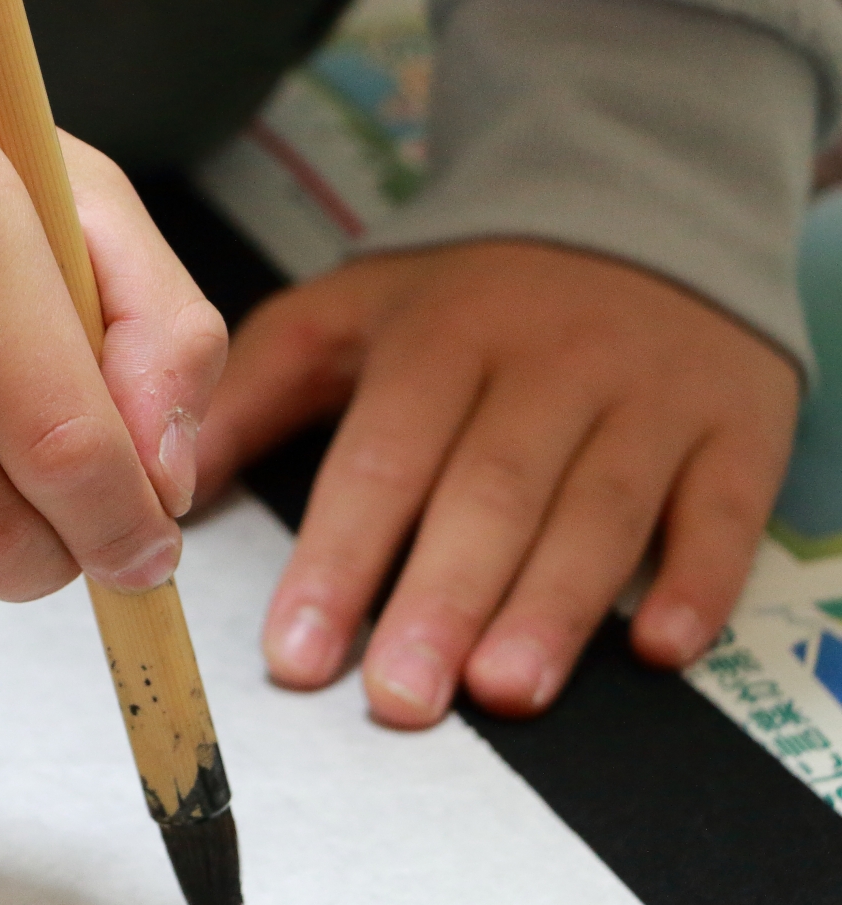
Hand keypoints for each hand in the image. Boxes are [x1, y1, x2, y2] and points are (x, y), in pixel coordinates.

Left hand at [192, 241, 798, 726]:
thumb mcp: (349, 314)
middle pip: (491, 492)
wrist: (639, 207)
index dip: (339, 560)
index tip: (297, 655)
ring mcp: (653, 392)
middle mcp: (552, 361)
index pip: (382, 458)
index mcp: (444, 337)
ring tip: (501, 690)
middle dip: (440, 600)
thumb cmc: (471, 298)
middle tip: (399, 697)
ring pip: (601, 508)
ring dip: (553, 607)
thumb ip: (252, 394)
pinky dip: (700, 579)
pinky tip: (659, 648)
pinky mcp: (738, 422)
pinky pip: (725, 506)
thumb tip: (166, 488)